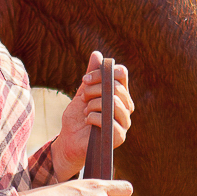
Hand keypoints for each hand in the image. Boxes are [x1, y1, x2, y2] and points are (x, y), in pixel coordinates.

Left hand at [51, 52, 133, 179]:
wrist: (70, 141)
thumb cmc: (78, 117)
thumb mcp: (83, 92)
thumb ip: (91, 74)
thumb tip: (97, 54)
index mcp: (120, 95)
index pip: (121, 73)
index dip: (102, 72)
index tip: (85, 79)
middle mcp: (126, 108)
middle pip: (115, 86)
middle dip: (93, 89)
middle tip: (83, 98)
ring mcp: (124, 123)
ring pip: (112, 102)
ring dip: (93, 104)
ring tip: (86, 111)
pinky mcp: (119, 137)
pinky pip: (106, 119)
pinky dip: (92, 117)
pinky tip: (88, 122)